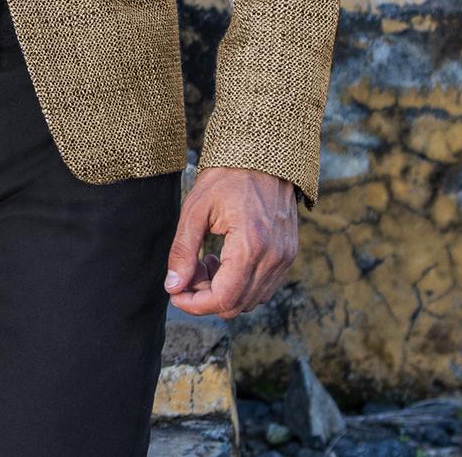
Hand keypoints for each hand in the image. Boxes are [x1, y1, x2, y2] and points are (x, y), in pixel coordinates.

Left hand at [163, 167, 297, 317]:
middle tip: (189, 273)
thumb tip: (173, 286)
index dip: (195, 305)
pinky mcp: (288, 254)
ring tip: (206, 261)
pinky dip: (241, 284)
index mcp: (250, 244)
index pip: (223, 298)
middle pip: (237, 305)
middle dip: (206, 297)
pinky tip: (225, 260)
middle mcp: (273, 257)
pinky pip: (264, 286)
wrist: (264, 155)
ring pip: (251, 299)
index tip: (176, 295)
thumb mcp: (196, 208)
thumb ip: (183, 250)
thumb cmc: (228, 176)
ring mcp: (284, 257)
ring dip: (224, 292)